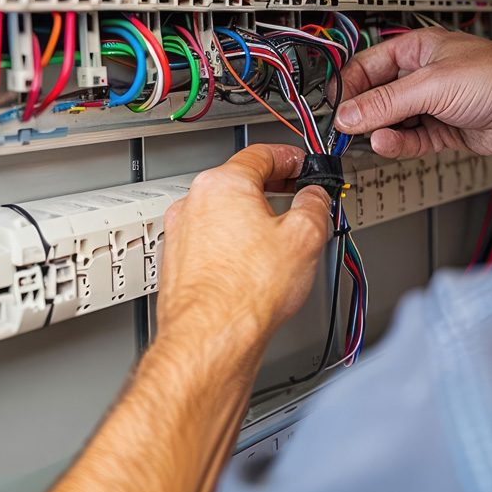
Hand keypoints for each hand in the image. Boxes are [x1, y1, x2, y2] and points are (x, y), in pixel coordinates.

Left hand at [158, 144, 332, 341]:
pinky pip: (210, 241)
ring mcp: (180, 233)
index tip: (302, 166)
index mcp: (222, 184)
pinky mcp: (176, 262)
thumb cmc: (245, 292)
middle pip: (239, 182)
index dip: (290, 158)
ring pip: (223, 214)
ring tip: (278, 243)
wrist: (211, 337)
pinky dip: (232, 245)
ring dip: (251, 220)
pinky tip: (252, 267)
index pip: (260, 154)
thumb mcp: (305, 236)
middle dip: (272, 190)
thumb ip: (314, 204)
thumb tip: (315, 197)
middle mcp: (193, 203)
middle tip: (297, 201)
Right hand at [335, 28, 491, 157]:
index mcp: (418, 49)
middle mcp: (425, 75)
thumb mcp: (432, 86)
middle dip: (360, 112)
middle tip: (340, 129)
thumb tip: (348, 114)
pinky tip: (387, 144)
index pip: (367, 65)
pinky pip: (412, 139)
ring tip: (364, 138)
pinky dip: (399, 144)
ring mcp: (435, 105)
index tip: (329, 106)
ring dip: (379, 130)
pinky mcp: (446, 131)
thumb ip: (385, 102)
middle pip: (378, 95)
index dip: (346, 85)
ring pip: (393, 121)